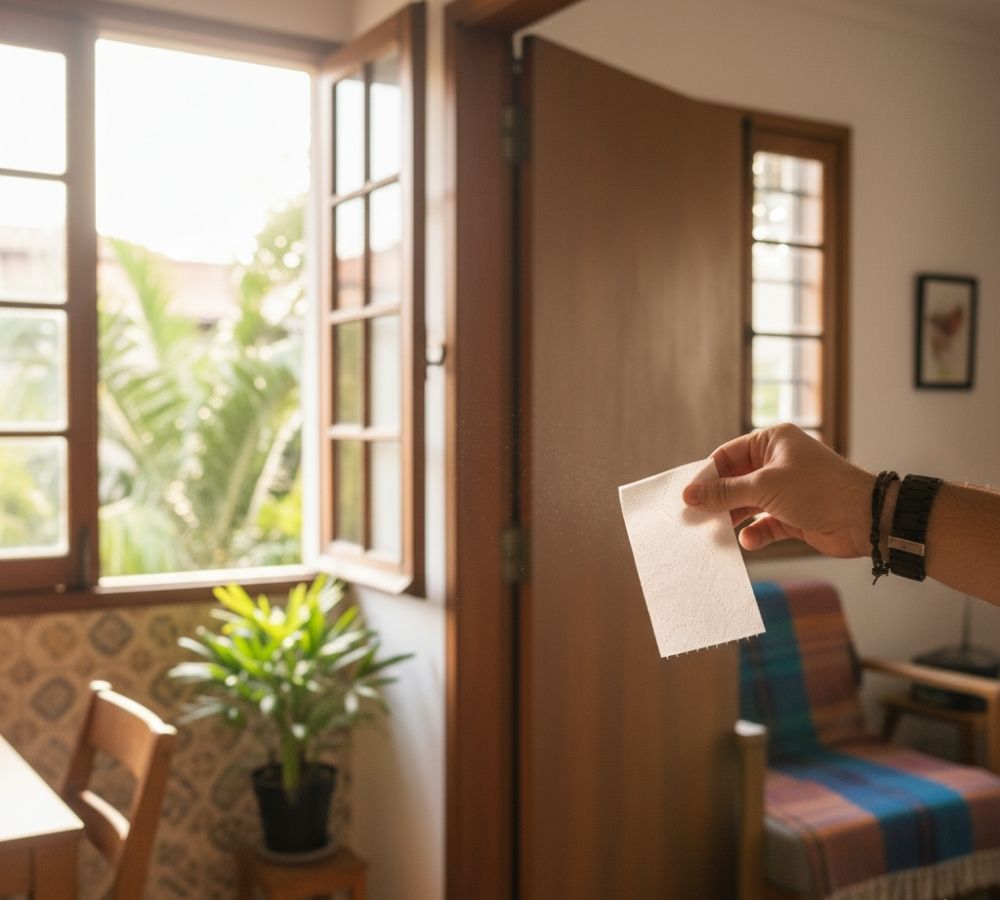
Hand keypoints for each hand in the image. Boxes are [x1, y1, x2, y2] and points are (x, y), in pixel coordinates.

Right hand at [682, 424, 873, 557]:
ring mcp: (786, 489)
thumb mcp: (764, 487)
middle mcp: (778, 462)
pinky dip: (756, 533)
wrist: (865, 519)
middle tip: (696, 517)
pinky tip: (749, 541)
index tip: (687, 495)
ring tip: (716, 532)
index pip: (728, 455)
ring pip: (748, 504)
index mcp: (772, 441)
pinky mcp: (793, 515)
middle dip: (718, 500)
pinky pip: (765, 523)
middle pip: (735, 481)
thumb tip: (690, 495)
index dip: (707, 475)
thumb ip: (725, 492)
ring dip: (734, 518)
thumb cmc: (818, 490)